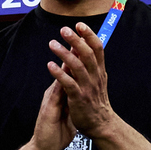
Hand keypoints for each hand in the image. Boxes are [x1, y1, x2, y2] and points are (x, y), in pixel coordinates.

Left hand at [47, 23, 116, 139]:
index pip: (98, 48)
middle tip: (64, 29)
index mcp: (100, 71)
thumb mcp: (97, 80)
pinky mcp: (78, 98)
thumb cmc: (96, 101)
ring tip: (52, 43)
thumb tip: (85, 48)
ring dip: (64, 54)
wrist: (101, 124)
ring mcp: (87, 87)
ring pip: (77, 66)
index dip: (89, 35)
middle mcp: (95, 77)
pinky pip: (68, 83)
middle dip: (76, 40)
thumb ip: (92, 65)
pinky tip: (50, 65)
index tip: (79, 25)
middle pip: (87, 54)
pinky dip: (59, 73)